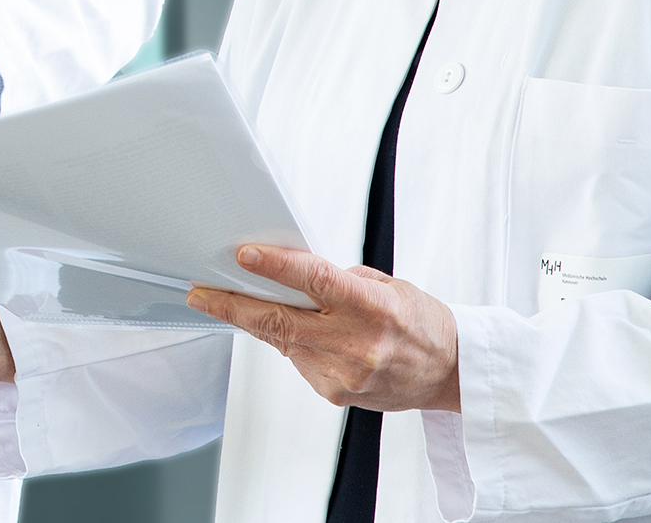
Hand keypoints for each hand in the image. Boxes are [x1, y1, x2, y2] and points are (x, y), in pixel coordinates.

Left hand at [187, 244, 460, 412]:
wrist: (449, 372)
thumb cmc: (421, 323)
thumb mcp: (386, 287)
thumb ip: (338, 281)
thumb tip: (291, 272)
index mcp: (373, 309)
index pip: (314, 281)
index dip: (275, 267)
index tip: (244, 256)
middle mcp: (356, 345)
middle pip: (280, 322)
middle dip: (233, 306)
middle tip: (201, 294)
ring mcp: (343, 375)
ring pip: (283, 342)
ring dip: (262, 322)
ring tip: (249, 304)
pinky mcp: (334, 394)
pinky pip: (299, 361)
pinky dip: (293, 344)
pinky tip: (306, 335)